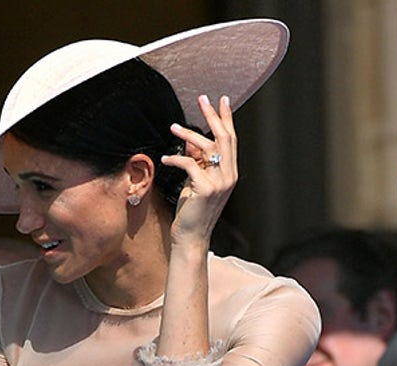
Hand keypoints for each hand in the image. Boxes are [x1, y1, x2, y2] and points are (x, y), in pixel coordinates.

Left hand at [162, 94, 237, 246]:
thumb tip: (190, 143)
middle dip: (213, 115)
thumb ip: (197, 162)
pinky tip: (165, 159)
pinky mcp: (206, 189)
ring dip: (189, 135)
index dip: (226, 119)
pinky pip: (190, 165)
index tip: (222, 100)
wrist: (190, 236)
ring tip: (173, 127)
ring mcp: (220, 183)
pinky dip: (176, 159)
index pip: (231, 139)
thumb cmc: (191, 211)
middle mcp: (229, 175)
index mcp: (229, 172)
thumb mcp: (195, 182)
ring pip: (208, 148)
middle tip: (202, 98)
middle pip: (224, 138)